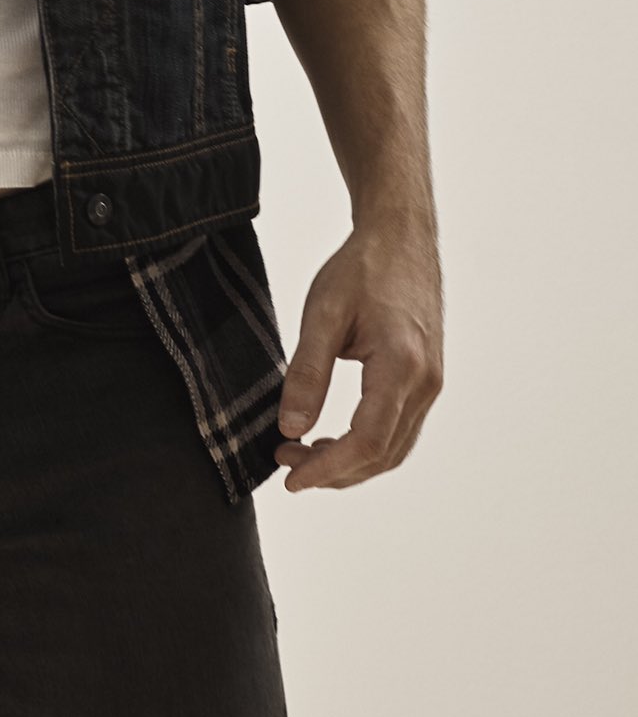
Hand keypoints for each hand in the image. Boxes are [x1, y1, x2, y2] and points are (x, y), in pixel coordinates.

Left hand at [274, 214, 443, 491]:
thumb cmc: (362, 268)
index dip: (327, 469)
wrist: (401, 238)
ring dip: (350, 463)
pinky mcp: (427, 380)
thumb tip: (290, 428)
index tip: (290, 478)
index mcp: (401, 365)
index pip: (366, 442)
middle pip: (381, 455)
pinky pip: (399, 430)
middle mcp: (425, 383)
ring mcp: (431, 384)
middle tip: (284, 461)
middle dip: (332, 470)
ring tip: (302, 452)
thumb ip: (307, 372)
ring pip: (393, 449)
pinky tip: (333, 437)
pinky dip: (366, 447)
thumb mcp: (323, 312)